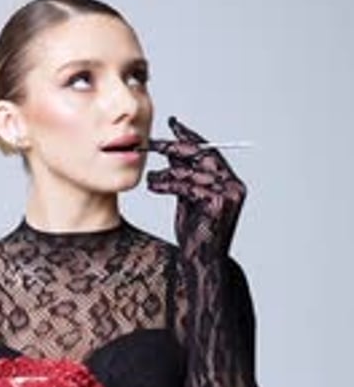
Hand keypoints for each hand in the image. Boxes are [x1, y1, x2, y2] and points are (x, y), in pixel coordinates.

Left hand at [146, 116, 246, 258]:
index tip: (173, 123)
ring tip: (151, 177)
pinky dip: (167, 184)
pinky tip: (153, 185)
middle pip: (203, 155)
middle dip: (176, 147)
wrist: (201, 263)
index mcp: (231, 183)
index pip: (210, 151)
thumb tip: (172, 152)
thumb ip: (185, 177)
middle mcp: (234, 186)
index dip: (190, 136)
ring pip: (191, 172)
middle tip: (153, 143)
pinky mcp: (216, 204)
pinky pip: (187, 186)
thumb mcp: (188, 200)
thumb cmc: (195, 235)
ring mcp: (228, 195)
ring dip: (167, 172)